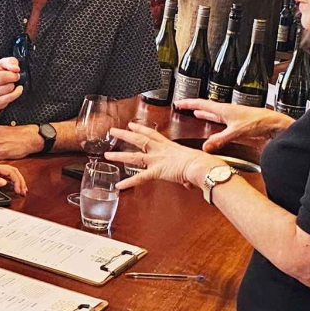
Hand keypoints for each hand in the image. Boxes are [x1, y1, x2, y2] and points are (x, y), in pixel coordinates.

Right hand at [0, 57, 23, 115]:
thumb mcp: (1, 65)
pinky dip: (17, 92)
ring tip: (9, 83)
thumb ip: (10, 62)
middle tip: (14, 75)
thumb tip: (16, 69)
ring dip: (13, 84)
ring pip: (9, 87)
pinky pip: (10, 97)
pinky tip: (19, 88)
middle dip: (13, 75)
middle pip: (3, 77)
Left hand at [0, 156, 28, 196]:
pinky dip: (11, 180)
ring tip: (21, 189)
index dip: (18, 181)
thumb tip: (4, 182)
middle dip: (20, 181)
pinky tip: (12, 185)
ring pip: (9, 173)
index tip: (20, 190)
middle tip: (24, 191)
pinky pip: (4, 175)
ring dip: (17, 181)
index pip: (10, 172)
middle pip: (13, 172)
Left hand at [104, 123, 219, 191]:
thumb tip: (188, 181)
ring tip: (107, 155)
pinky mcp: (157, 171)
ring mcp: (157, 160)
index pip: (152, 134)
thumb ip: (187, 172)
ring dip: (119, 156)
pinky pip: (140, 177)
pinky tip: (120, 185)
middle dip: (125, 135)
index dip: (141, 129)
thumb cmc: (202, 163)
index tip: (132, 125)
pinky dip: (129, 182)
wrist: (202, 165)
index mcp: (170, 146)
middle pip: (139, 140)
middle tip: (113, 131)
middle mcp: (161, 150)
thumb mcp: (193, 162)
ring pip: (134, 156)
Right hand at [174, 99, 291, 151]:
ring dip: (204, 113)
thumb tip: (206, 146)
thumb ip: (220, 139)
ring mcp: (232, 117)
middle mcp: (227, 111)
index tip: (178, 103)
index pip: (201, 104)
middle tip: (184, 107)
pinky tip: (214, 126)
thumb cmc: (258, 121)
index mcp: (224, 110)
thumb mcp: (236, 131)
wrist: (274, 124)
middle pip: (206, 107)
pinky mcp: (238, 123)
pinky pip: (221, 121)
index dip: (189, 104)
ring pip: (214, 113)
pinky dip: (214, 121)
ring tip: (196, 113)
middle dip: (194, 107)